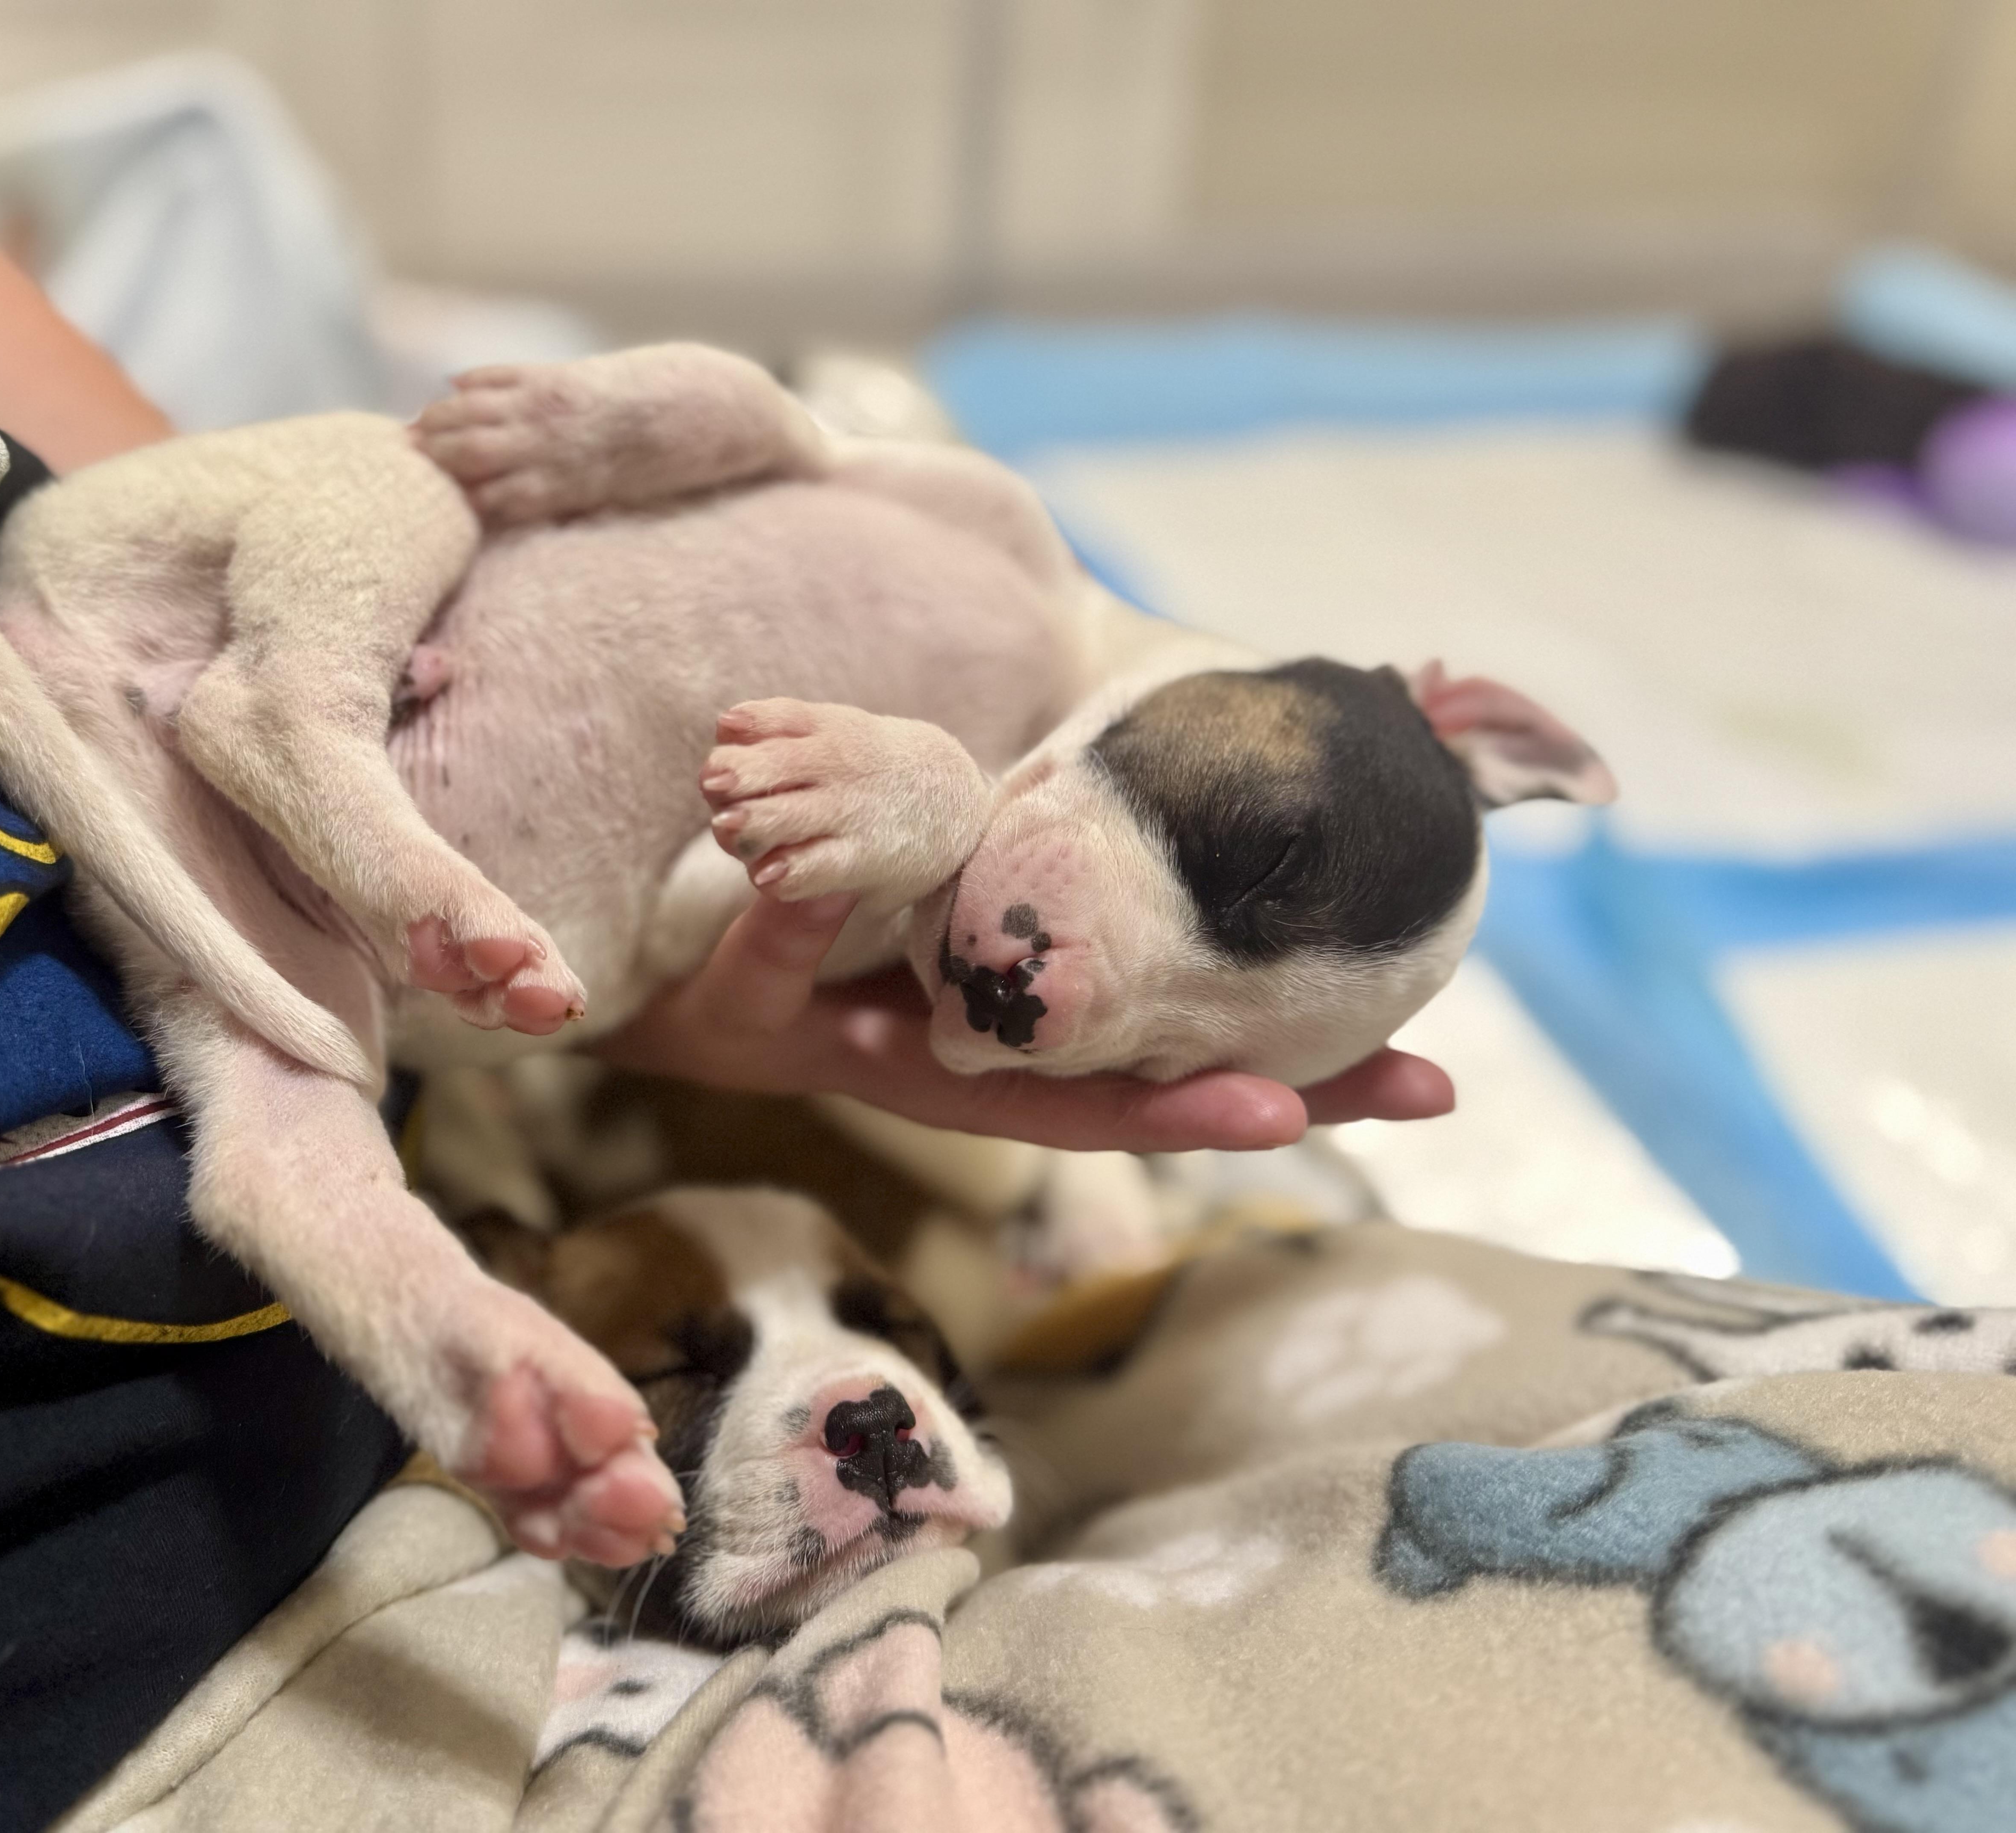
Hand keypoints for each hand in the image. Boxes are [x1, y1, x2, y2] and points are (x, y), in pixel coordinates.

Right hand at [592, 893, 1453, 1151]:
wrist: (702, 1004)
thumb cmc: (715, 1001)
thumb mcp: (732, 984)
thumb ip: (773, 933)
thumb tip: (796, 864)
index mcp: (953, 1077)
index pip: (1081, 1103)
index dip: (1176, 1104)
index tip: (1282, 1107)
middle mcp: (1014, 1061)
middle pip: (1168, 1085)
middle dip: (1297, 1087)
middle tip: (1434, 1084)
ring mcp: (1031, 1023)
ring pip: (1172, 1040)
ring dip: (1290, 1038)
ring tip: (1414, 1048)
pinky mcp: (1032, 972)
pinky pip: (1140, 986)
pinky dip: (1220, 977)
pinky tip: (1298, 957)